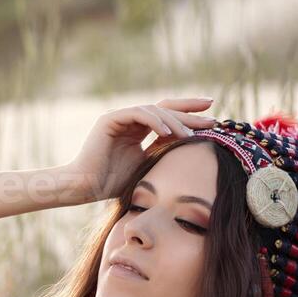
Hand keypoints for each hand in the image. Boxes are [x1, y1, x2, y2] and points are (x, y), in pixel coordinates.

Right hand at [58, 97, 218, 204]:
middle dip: (190, 111)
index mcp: (137, 130)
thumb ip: (162, 153)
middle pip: (165, 108)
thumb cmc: (111, 183)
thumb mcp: (146, 166)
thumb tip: (190, 149)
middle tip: (212, 113)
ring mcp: (120, 118)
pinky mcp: (110, 120)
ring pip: (154, 110)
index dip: (190, 116)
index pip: (167, 117)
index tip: (213, 118)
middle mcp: (130, 120)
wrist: (84, 188)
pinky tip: (167, 133)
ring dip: (174, 122)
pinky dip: (154, 122)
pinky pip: (138, 114)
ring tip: (189, 135)